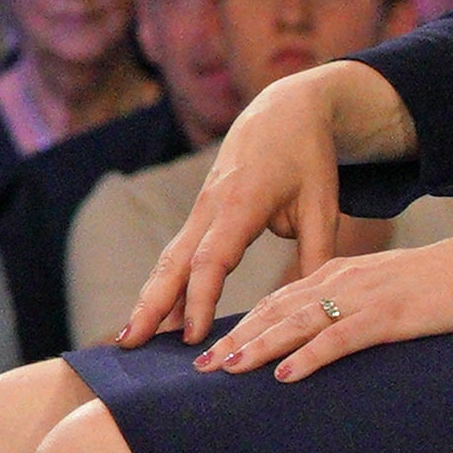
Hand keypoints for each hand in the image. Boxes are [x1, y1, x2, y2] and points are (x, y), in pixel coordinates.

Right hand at [121, 61, 400, 347]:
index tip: (194, 336)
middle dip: (150, 304)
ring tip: (131, 337)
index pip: (211, 259)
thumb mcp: (323, 203)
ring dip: (149, 298)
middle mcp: (211, 207)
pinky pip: (178, 252)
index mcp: (241, 204)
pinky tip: (158, 312)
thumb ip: (318, 252)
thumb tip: (318, 305)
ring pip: (168, 259)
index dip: (200, 298)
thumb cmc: (308, 155)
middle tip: (130, 343)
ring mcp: (201, 209)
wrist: (284, 109)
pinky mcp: (201, 213)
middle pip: (173, 262)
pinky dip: (164, 283)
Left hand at [192, 218, 452, 380]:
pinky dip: (310, 357)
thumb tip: (325, 335)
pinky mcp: (390, 315)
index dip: (244, 325)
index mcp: (340, 275)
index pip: (279, 301)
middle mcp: (343, 281)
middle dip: (236, 338)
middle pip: (276, 312)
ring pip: (298, 323)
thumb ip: (353, 307)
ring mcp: (365, 297)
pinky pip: (341, 339)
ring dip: (259, 347)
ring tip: (226, 370)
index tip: (213, 348)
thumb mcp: (387, 290)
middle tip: (200, 366)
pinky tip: (286, 376)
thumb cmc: (444, 284)